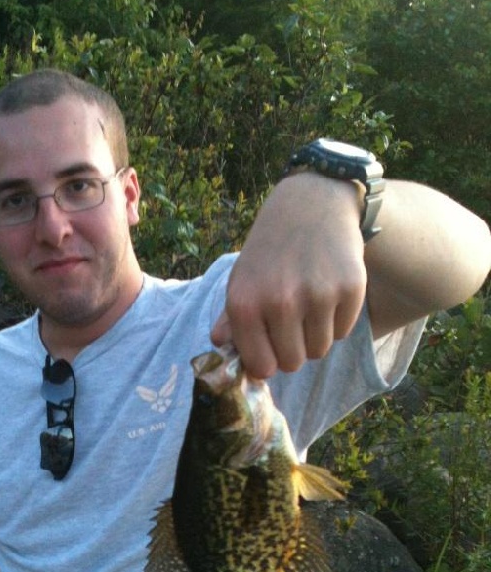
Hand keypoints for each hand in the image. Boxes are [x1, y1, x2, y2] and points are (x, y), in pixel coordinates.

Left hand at [212, 172, 367, 378]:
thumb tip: (220, 346)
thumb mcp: (241, 279)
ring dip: (315, 337)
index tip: (270, 348)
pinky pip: (342, 332)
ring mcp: (317, 296)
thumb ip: (231, 318)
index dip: (267, 362)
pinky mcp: (350, 289)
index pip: (262, 367)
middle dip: (292, 351)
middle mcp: (280, 302)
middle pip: (293, 364)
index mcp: (245, 304)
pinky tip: (327, 292)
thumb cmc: (270, 249)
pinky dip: (336, 321)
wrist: (312, 205)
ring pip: (319, 351)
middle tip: (292, 324)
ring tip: (309, 305)